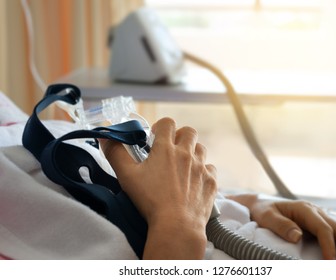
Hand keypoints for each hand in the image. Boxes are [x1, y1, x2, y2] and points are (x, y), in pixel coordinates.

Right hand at [100, 118, 216, 258]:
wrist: (177, 225)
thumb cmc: (151, 201)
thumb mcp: (127, 176)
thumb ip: (115, 154)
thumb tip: (106, 138)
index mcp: (166, 149)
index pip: (167, 123)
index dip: (160, 127)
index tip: (154, 138)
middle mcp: (187, 154)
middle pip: (189, 132)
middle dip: (179, 136)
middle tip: (170, 150)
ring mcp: (201, 167)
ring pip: (201, 148)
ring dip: (192, 152)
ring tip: (182, 165)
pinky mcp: (211, 182)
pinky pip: (210, 169)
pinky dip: (203, 171)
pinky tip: (194, 180)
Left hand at [227, 194, 335, 259]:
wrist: (261, 204)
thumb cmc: (263, 211)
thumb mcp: (266, 217)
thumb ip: (280, 225)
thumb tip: (298, 236)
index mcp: (304, 208)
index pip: (323, 227)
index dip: (329, 245)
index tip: (330, 261)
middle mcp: (316, 211)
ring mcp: (320, 215)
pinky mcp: (321, 222)